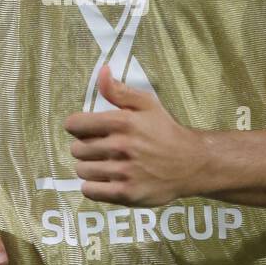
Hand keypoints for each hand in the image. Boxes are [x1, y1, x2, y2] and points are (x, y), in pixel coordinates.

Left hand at [64, 65, 200, 206]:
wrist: (190, 163)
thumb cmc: (164, 131)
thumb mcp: (146, 104)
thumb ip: (119, 90)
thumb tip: (102, 71)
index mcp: (122, 122)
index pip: (74, 125)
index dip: (77, 126)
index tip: (86, 129)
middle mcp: (121, 147)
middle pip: (76, 149)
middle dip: (85, 148)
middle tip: (101, 148)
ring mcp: (123, 172)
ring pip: (82, 170)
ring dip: (89, 167)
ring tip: (104, 164)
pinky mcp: (126, 193)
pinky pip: (90, 190)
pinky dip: (93, 186)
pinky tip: (105, 180)